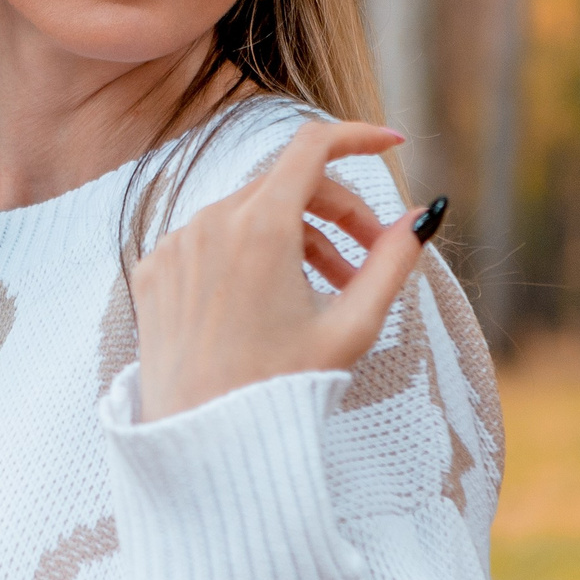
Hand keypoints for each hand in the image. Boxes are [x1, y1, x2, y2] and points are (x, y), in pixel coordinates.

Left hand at [129, 120, 432, 421]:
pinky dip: (245, 254)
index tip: (390, 144)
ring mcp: (175, 244)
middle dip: (335, 210)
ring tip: (322, 290)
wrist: (202, 442)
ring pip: (246, 213)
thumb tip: (425, 216)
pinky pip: (208, 240)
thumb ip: (393, 262)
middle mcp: (210, 222)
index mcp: (260, 227)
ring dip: (293, 237)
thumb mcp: (352, 327)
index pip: (312, 147)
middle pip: (285, 184)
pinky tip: (265, 303)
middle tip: (367, 258)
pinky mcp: (154, 270)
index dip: (358, 137)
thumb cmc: (280, 390)